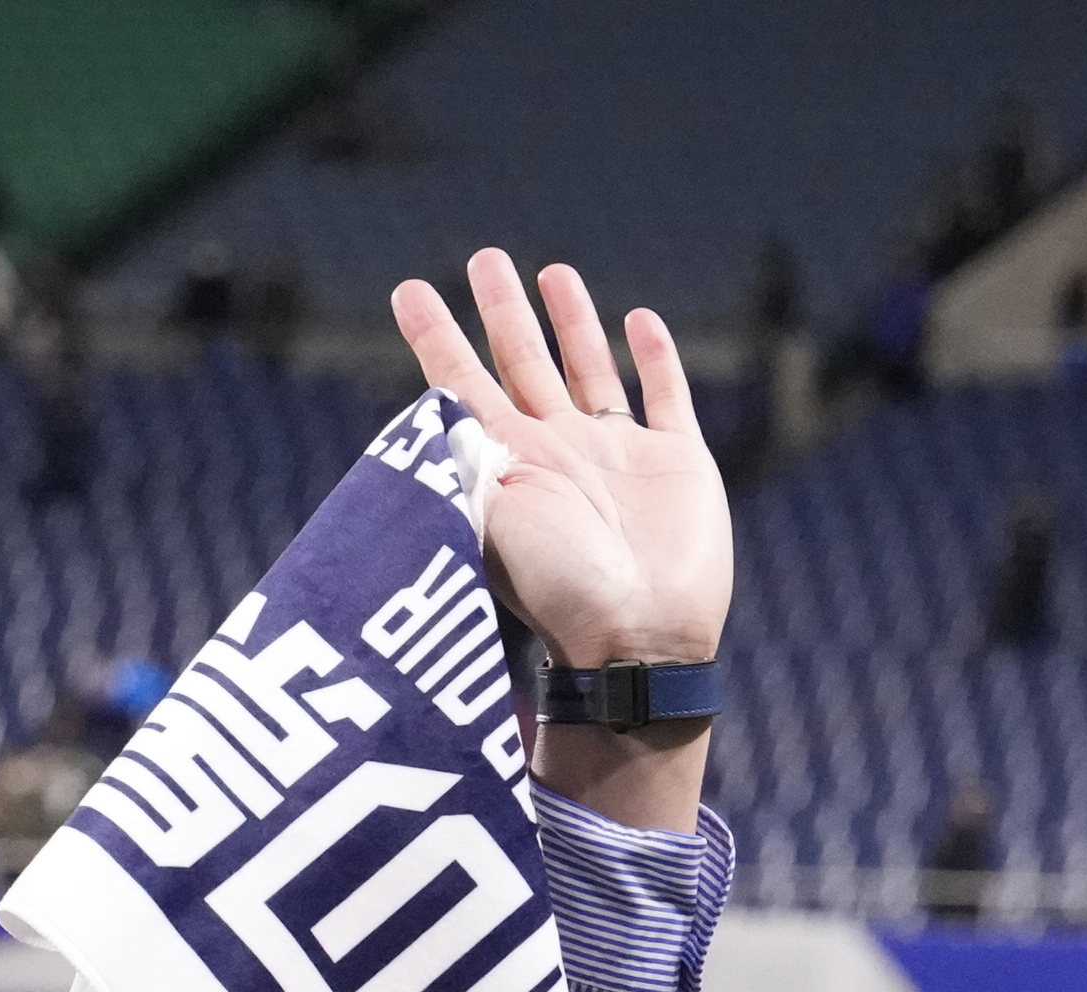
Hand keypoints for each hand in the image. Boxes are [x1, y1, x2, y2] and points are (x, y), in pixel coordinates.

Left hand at [389, 254, 729, 671]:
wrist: (637, 639)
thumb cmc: (557, 588)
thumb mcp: (488, 516)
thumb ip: (460, 457)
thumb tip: (425, 407)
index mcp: (505, 460)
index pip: (457, 381)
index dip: (433, 334)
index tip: (409, 289)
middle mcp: (556, 450)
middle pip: (521, 361)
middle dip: (502, 310)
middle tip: (484, 258)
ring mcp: (617, 455)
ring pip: (588, 368)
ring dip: (570, 321)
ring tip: (551, 271)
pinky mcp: (677, 462)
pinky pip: (665, 395)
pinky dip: (655, 357)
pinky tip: (639, 321)